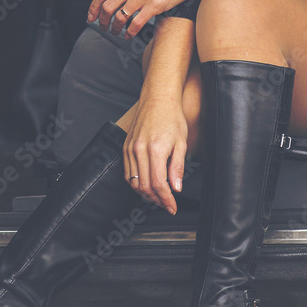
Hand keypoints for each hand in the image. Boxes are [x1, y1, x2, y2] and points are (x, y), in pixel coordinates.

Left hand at [87, 0, 234, 38]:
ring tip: (117, 32)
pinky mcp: (155, 5)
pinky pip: (136, 24)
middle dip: (102, 22)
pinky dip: (130, 32)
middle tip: (104, 28)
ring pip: (119, 18)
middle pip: (107, 8)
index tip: (92, 17)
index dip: (93, 8)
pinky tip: (130, 34)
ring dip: (115, 28)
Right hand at [123, 96, 188, 214]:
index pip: (159, 184)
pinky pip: (128, 172)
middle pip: (145, 186)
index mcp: (155, 150)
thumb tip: (176, 188)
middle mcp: (139, 150)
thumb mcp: (181, 143)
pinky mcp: (125, 147)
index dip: (166, 199)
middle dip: (157, 200)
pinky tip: (147, 185)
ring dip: (146, 194)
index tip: (173, 207)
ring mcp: (130, 148)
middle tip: (168, 204)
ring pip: (134, 182)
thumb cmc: (173, 118)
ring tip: (159, 197)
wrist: (157, 99)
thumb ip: (177, 167)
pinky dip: (136, 183)